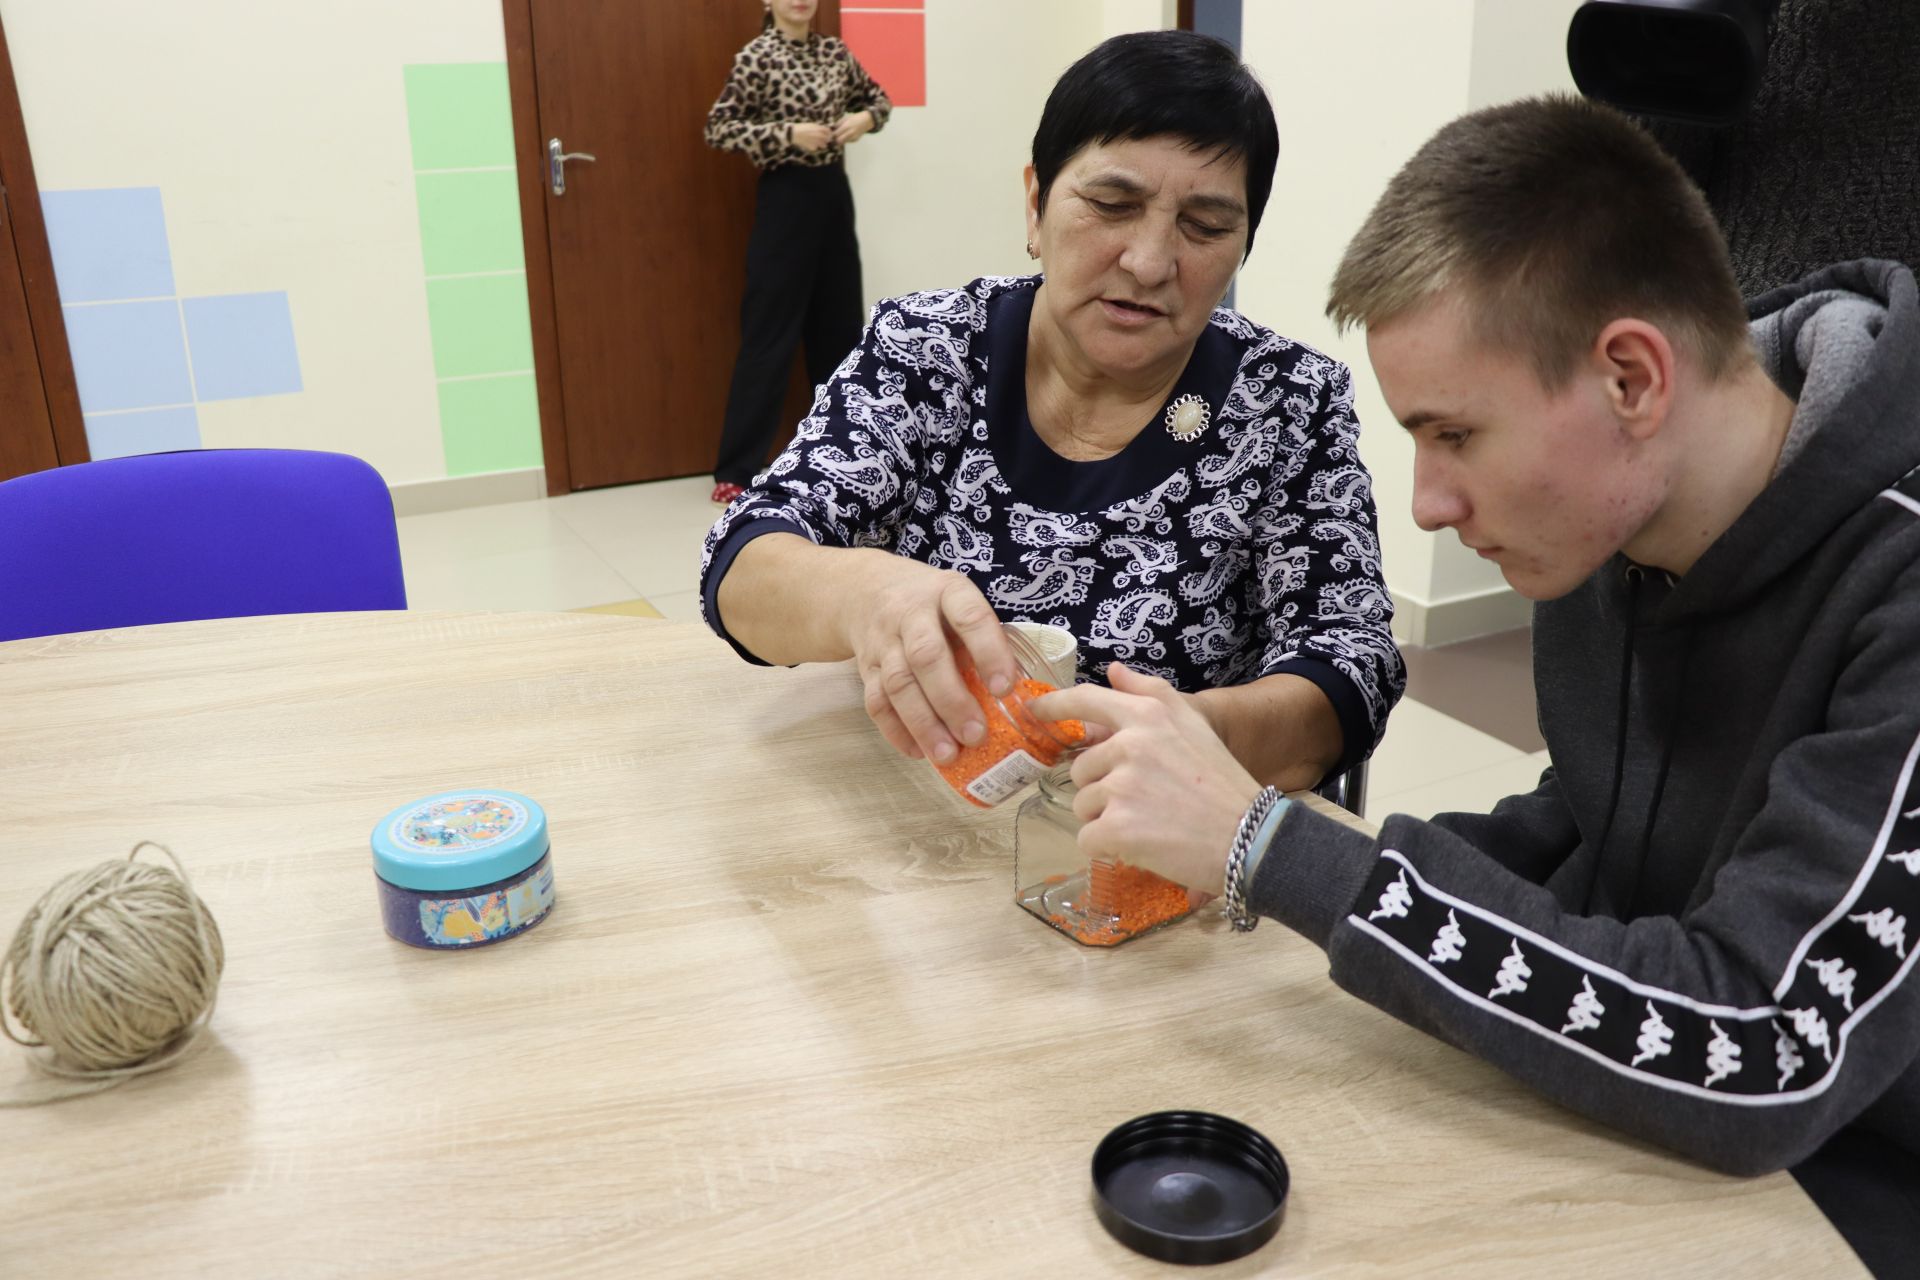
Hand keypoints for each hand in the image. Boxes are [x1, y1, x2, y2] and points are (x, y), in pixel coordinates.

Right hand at [790, 122, 832, 151]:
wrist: (794, 133)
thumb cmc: (802, 128)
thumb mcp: (812, 125)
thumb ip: (820, 128)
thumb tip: (826, 131)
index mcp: (820, 129)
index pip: (829, 132)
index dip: (828, 133)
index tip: (826, 134)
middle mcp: (820, 136)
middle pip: (827, 139)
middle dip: (826, 139)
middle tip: (820, 139)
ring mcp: (817, 142)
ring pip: (823, 145)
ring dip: (821, 144)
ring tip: (815, 141)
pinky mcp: (813, 147)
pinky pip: (816, 148)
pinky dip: (814, 146)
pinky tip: (809, 143)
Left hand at [831, 112, 872, 144]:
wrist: (866, 121)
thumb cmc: (855, 118)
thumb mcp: (845, 118)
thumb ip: (838, 123)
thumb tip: (832, 128)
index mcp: (846, 126)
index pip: (836, 134)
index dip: (832, 134)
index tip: (830, 133)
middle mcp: (850, 133)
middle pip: (838, 141)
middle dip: (835, 139)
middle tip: (833, 136)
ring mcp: (853, 138)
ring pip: (843, 142)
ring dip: (840, 140)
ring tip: (840, 135)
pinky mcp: (855, 140)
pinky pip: (847, 141)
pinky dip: (845, 139)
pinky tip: (846, 135)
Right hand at [842, 556, 1016, 764]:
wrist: (866, 590)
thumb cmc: (931, 604)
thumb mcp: (960, 602)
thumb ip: (982, 639)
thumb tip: (1013, 696)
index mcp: (947, 592)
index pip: (970, 618)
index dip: (989, 653)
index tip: (1005, 689)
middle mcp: (910, 614)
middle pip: (926, 657)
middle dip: (952, 701)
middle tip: (975, 735)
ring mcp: (883, 641)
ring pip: (899, 684)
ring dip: (924, 724)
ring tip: (948, 754)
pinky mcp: (866, 668)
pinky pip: (876, 702)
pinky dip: (896, 730)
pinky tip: (918, 751)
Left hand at [1030, 663, 1259, 897]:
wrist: (1251, 838)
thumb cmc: (1222, 783)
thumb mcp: (1193, 724)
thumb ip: (1149, 692)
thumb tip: (1113, 670)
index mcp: (1148, 715)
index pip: (1086, 700)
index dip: (1053, 705)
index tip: (1033, 710)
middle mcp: (1131, 744)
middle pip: (1081, 768)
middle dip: (1102, 788)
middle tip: (1146, 801)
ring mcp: (1122, 786)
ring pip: (1083, 805)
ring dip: (1106, 819)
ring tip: (1149, 823)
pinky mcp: (1116, 827)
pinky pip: (1087, 838)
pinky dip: (1108, 847)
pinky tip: (1142, 845)